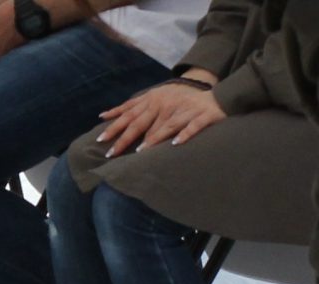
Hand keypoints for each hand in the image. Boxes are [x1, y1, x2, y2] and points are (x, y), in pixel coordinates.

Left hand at [96, 80, 224, 156]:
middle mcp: (166, 104)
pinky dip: (184, 134)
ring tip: (140, 152)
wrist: (217, 96)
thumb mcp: (159, 98)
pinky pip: (192, 126)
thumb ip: (138, 107)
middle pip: (142, 122)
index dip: (115, 126)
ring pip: (166, 125)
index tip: (101, 139)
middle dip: (126, 138)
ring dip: (153, 138)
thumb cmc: (184, 100)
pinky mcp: (202, 116)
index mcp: (155, 99)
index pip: (131, 114)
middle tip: (112, 152)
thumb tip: (110, 116)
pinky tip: (175, 144)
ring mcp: (184, 110)